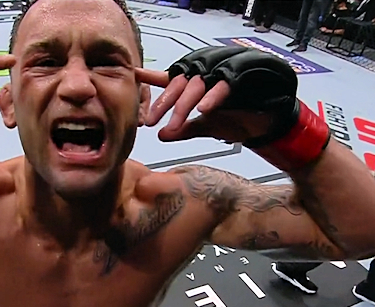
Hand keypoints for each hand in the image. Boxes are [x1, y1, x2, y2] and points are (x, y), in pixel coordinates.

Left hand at [136, 46, 297, 142]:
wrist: (269, 124)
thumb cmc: (239, 119)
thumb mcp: (207, 127)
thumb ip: (184, 129)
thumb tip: (161, 136)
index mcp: (200, 82)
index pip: (172, 78)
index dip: (153, 77)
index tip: (134, 75)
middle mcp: (209, 74)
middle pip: (180, 83)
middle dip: (164, 103)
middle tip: (150, 121)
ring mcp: (225, 75)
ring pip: (197, 84)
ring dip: (184, 105)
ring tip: (172, 124)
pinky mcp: (242, 79)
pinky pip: (224, 86)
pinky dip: (213, 98)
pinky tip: (203, 110)